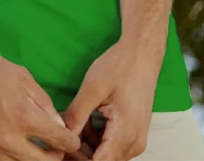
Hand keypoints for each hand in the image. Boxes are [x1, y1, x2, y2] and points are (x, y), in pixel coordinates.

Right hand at [0, 43, 82, 159]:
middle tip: (56, 149)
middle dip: (55, 156)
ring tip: (34, 150)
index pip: (59, 140)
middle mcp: (7, 138)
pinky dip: (8, 160)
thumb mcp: (22, 77)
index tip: (72, 140)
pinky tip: (11, 149)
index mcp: (23, 116)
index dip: (70, 141)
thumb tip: (58, 125)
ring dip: (31, 159)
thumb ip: (44, 103)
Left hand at [59, 39, 159, 159]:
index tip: (62, 147)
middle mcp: (134, 143)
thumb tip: (62, 135)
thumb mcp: (93, 88)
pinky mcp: (133, 134)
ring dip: (88, 145)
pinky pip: (112, 146)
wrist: (142, 53)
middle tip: (63, 131)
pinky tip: (87, 120)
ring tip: (76, 121)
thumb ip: (77, 115)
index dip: (77, 158)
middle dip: (80, 152)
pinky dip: (97, 139)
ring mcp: (135, 140)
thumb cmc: (120, 66)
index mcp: (125, 133)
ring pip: (106, 155)